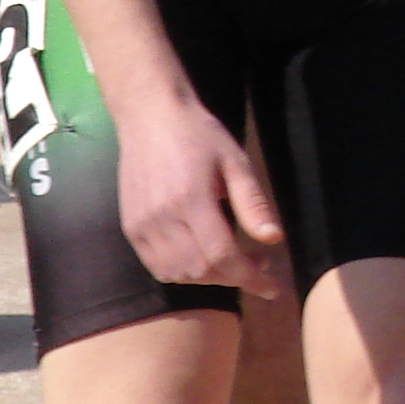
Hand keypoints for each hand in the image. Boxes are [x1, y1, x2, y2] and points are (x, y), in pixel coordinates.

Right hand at [116, 93, 288, 295]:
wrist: (150, 117)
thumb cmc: (199, 135)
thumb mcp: (235, 162)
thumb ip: (252, 203)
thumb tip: (274, 239)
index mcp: (191, 199)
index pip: (222, 256)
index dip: (249, 277)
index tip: (273, 287)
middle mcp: (162, 217)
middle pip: (200, 270)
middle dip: (233, 277)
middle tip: (257, 264)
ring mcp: (141, 225)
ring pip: (178, 273)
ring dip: (208, 278)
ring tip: (231, 262)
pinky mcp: (130, 227)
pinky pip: (156, 266)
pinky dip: (181, 272)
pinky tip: (199, 258)